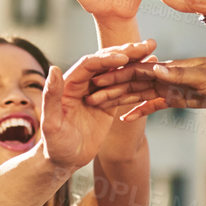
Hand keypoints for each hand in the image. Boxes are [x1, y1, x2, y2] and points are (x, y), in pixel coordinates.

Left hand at [40, 40, 157, 170]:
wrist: (63, 160)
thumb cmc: (54, 144)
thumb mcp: (51, 123)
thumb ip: (51, 96)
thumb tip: (54, 69)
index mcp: (70, 83)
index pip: (90, 65)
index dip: (107, 59)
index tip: (124, 57)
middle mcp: (84, 83)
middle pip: (106, 61)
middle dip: (126, 52)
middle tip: (147, 45)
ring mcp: (97, 91)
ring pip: (117, 71)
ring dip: (135, 60)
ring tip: (153, 52)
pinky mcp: (108, 102)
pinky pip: (123, 86)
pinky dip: (137, 77)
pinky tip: (152, 70)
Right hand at [85, 57, 205, 121]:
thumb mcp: (202, 76)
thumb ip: (177, 74)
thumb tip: (154, 67)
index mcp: (168, 68)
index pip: (137, 70)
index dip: (116, 74)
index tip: (97, 79)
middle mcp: (164, 76)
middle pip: (132, 82)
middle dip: (111, 88)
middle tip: (89, 95)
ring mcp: (167, 87)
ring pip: (138, 94)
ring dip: (119, 99)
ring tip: (99, 105)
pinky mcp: (174, 99)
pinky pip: (152, 106)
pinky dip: (138, 111)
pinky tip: (124, 118)